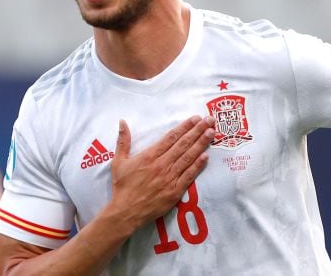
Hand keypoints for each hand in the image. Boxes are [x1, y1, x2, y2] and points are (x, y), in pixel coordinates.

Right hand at [104, 116, 213, 230]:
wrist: (126, 212)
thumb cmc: (122, 187)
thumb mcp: (118, 162)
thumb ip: (123, 141)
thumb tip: (122, 122)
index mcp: (149, 156)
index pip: (171, 137)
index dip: (185, 127)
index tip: (195, 118)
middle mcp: (161, 164)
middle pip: (183, 144)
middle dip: (197, 131)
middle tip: (209, 120)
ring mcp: (169, 178)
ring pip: (188, 157)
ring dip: (201, 144)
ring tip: (211, 133)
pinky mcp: (175, 191)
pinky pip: (189, 176)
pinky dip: (198, 165)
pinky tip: (206, 156)